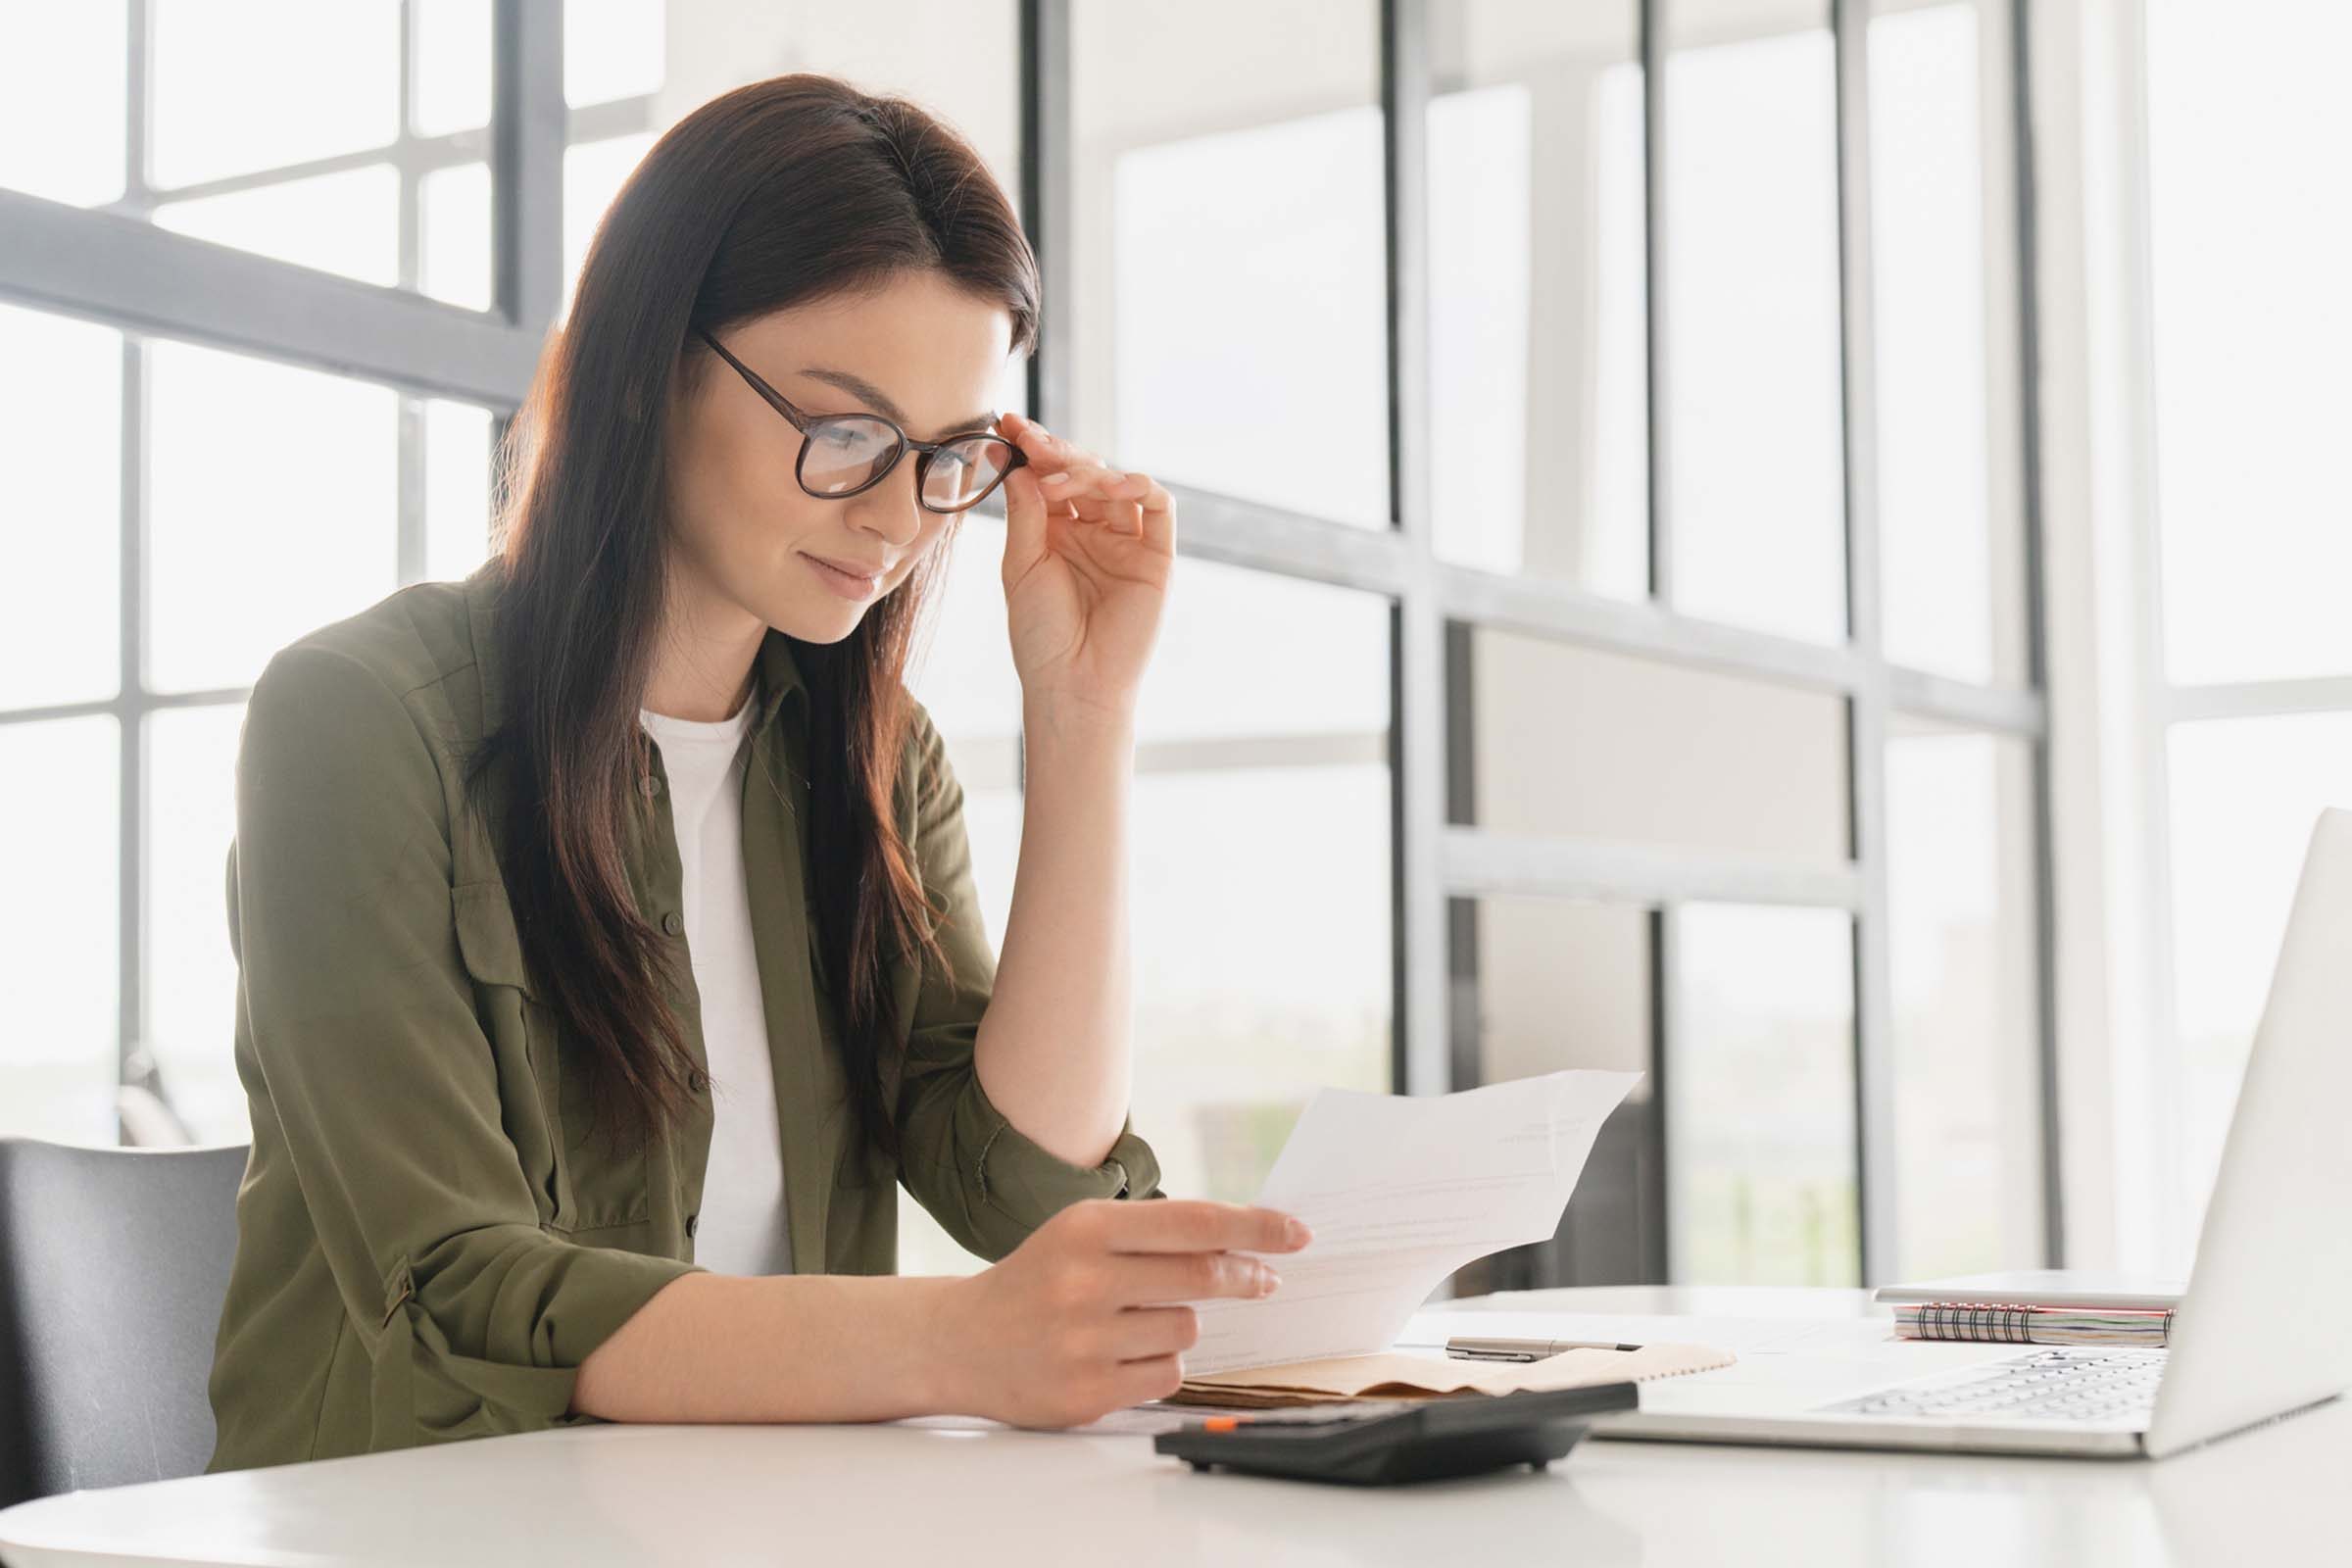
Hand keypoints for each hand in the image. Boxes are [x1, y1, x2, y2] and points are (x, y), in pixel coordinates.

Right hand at [932, 1197, 1311, 1428]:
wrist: (962, 1342)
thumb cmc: (1039, 1279)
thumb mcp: (1083, 1235)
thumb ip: (1155, 1235)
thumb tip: (1246, 1243)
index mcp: (1086, 1229)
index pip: (1194, 1223)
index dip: (1254, 1227)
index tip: (1296, 1233)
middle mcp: (1084, 1282)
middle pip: (1203, 1276)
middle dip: (1246, 1276)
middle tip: (1264, 1279)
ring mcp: (1085, 1342)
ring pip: (1187, 1329)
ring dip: (1181, 1324)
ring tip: (1135, 1322)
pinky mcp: (1087, 1392)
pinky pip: (1167, 1374)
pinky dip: (1159, 1363)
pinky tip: (1121, 1354)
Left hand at [995, 410, 1175, 720]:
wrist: (1072, 683)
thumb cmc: (1041, 634)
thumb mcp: (1021, 565)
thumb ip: (1025, 512)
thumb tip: (1019, 462)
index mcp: (1056, 532)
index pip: (1047, 477)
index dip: (1030, 449)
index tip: (1005, 425)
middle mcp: (1093, 531)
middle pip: (1083, 472)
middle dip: (1055, 451)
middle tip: (1029, 440)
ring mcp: (1126, 541)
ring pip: (1116, 482)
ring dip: (1088, 471)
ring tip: (1057, 481)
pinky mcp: (1157, 556)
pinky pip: (1158, 505)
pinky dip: (1139, 485)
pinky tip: (1112, 485)